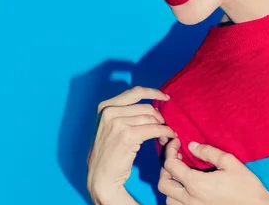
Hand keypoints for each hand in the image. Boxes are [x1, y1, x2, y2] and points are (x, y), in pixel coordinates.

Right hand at [87, 86, 174, 204]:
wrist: (100, 175)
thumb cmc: (107, 153)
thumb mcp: (109, 126)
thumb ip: (123, 114)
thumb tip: (150, 108)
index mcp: (105, 106)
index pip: (135, 92)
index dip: (153, 93)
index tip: (165, 97)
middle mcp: (110, 112)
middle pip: (146, 107)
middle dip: (159, 117)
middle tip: (165, 126)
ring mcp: (117, 123)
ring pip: (151, 118)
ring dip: (163, 127)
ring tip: (165, 136)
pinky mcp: (127, 136)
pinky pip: (154, 129)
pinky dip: (165, 132)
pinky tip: (169, 137)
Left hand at [158, 139, 268, 204]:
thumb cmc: (247, 187)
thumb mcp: (230, 163)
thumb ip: (208, 152)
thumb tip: (191, 146)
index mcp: (196, 184)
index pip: (170, 165)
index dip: (170, 150)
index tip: (177, 143)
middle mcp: (190, 199)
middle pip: (163, 184)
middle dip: (165, 168)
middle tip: (175, 159)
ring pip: (168, 198)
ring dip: (170, 185)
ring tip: (179, 175)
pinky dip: (175, 198)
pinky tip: (185, 189)